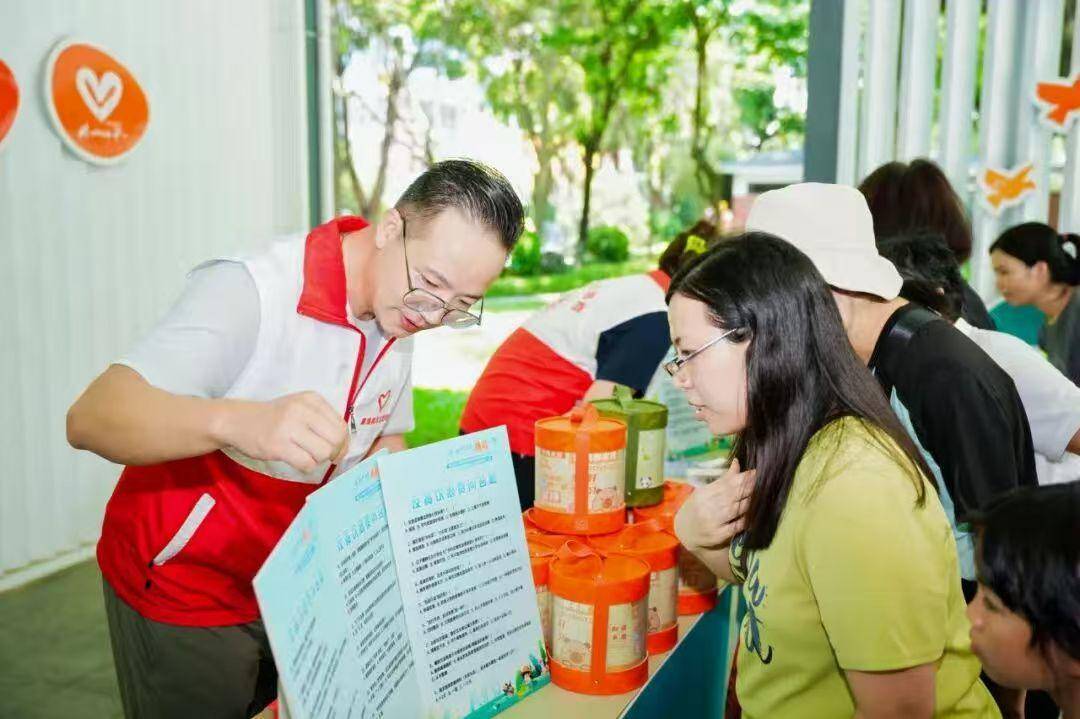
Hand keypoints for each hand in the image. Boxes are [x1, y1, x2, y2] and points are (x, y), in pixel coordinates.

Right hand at [217, 392, 348, 473]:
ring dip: (318, 459)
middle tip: (323, 455)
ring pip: (323, 452)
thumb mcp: (300, 408)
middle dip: (334, 452)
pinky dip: (306, 467)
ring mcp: (288, 427)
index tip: (336, 449)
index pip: (341, 425)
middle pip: (336, 439)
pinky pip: (306, 463)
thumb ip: (322, 421)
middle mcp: (302, 410)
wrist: (237, 421)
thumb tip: (344, 446)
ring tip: (306, 455)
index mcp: (311, 399)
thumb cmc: (274, 417)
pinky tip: (298, 461)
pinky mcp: (277, 446)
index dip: (343, 442)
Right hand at [674, 459, 754, 549]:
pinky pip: (735, 526)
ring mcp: (712, 522)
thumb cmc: (698, 508)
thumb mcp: (705, 492)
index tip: (755, 472)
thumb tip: (737, 462)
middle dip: (748, 488)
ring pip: (735, 509)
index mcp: (703, 493)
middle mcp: (706, 506)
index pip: (726, 483)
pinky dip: (745, 520)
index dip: (742, 478)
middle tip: (762, 482)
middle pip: (732, 495)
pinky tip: (752, 516)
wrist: (685, 532)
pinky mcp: (718, 536)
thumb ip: (723, 479)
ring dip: (748, 502)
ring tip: (760, 496)